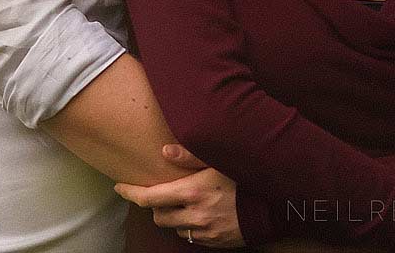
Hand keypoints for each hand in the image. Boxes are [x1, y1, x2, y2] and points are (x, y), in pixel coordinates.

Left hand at [113, 144, 245, 247]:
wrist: (275, 206)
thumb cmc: (244, 177)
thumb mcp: (218, 160)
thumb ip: (189, 156)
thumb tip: (163, 151)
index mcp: (192, 192)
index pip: (149, 198)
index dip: (130, 193)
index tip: (119, 187)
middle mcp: (195, 215)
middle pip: (158, 216)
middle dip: (155, 206)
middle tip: (162, 193)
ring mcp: (205, 231)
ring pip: (174, 228)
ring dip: (172, 217)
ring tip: (183, 203)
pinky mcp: (215, 242)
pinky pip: (192, 237)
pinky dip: (189, 227)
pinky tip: (199, 214)